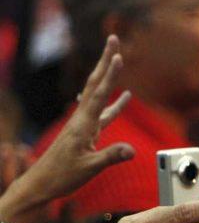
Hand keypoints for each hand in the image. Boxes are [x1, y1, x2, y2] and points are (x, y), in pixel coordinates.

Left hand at [2, 36, 132, 222]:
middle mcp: (82, 119)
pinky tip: (124, 97)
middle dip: (105, 61)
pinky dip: (115, 103)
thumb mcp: (89, 168)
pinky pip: (104, 113)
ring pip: (99, 94)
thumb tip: (132, 150)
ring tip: (117, 58)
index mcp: (83, 125)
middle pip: (96, 83)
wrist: (41, 184)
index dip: (110, 74)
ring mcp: (84, 125)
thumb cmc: (62, 177)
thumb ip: (111, 157)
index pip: (99, 94)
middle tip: (113, 38)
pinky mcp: (87, 133)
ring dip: (109, 75)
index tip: (118, 55)